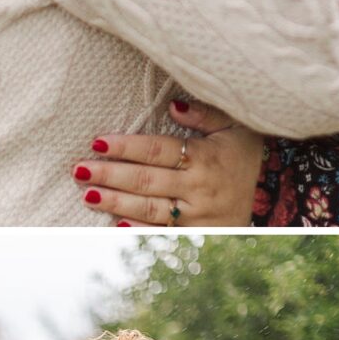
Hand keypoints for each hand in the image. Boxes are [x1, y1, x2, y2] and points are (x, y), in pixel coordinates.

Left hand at [76, 103, 265, 227]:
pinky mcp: (192, 233)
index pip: (157, 151)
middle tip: (80, 169)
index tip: (98, 143)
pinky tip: (114, 223)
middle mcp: (199, 188)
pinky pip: (161, 231)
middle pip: (147, 180)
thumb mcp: (234, 127)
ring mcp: (196, 215)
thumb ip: (206, 114)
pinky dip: (137, 228)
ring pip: (149, 208)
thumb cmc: (238, 157)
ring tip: (87, 194)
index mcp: (206, 158)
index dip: (126, 147)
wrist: (258, 201)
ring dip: (115, 202)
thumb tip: (173, 106)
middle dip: (110, 175)